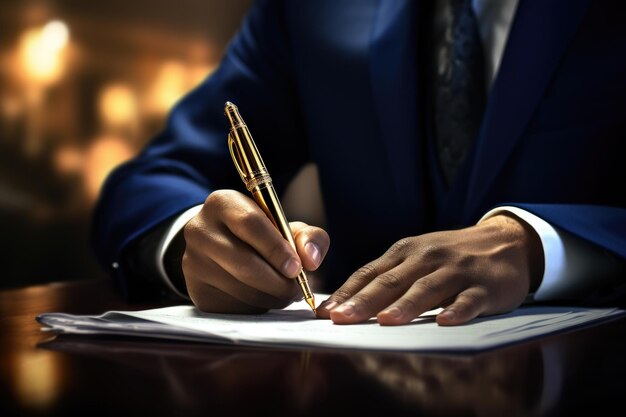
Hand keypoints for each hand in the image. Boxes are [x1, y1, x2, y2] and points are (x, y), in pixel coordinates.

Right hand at [182, 189, 329, 313]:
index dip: (277, 248)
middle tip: (298, 289)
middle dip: (278, 281)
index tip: (297, 268)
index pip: (251, 224)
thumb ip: (308, 236)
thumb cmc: (259, 234)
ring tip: (285, 293)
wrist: (219, 248)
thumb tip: (311, 260)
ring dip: (272, 297)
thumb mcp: (285, 226)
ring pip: (242, 289)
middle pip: (245, 262)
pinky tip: (264, 297)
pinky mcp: (196, 290)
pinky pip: (234, 307)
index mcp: (223, 203)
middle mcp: (200, 229)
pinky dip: (257, 307)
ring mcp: (193, 262)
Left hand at [316, 213, 542, 325]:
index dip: (347, 292)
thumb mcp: (417, 258)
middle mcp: (427, 257)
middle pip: (392, 281)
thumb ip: (389, 277)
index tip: (325, 313)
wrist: (506, 242)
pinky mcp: (484, 285)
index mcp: (406, 251)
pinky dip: (457, 310)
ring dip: (406, 305)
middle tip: (342, 319)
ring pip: (427, 288)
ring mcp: (457, 269)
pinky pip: (469, 299)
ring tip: (386, 321)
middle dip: (365, 301)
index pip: (370, 272)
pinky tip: (444, 322)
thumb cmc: (451, 256)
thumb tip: (348, 303)